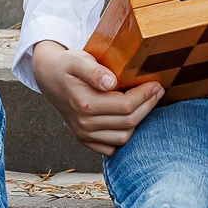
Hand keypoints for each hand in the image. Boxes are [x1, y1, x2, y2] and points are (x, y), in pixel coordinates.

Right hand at [29, 40, 164, 157]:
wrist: (50, 77)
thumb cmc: (67, 66)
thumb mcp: (78, 59)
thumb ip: (94, 70)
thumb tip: (110, 83)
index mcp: (85, 103)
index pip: (126, 105)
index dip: (145, 95)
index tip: (156, 84)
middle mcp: (84, 123)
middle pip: (129, 121)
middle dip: (148, 106)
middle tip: (158, 91)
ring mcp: (84, 134)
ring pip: (124, 137)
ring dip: (139, 121)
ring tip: (146, 103)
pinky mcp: (84, 140)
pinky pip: (112, 148)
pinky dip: (124, 137)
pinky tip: (130, 120)